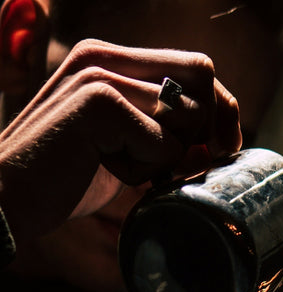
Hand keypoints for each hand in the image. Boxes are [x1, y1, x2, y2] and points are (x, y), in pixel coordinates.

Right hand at [0, 38, 241, 244]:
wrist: (7, 200)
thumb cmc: (64, 180)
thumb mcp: (120, 146)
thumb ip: (160, 131)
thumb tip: (219, 143)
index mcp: (111, 60)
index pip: (198, 68)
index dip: (219, 112)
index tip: (215, 152)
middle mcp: (106, 57)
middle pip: (204, 83)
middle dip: (204, 135)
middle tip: (170, 169)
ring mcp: (100, 75)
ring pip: (186, 118)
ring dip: (165, 158)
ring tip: (120, 167)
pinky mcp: (99, 104)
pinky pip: (164, 145)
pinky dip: (145, 172)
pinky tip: (105, 170)